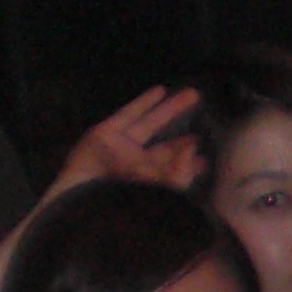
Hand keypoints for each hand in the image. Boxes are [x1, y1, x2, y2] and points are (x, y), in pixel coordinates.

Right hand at [48, 84, 202, 200]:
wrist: (84, 199)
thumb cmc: (125, 200)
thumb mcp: (162, 189)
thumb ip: (181, 172)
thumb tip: (194, 148)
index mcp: (147, 185)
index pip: (174, 171)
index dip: (189, 162)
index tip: (205, 156)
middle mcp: (134, 165)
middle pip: (165, 147)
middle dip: (184, 137)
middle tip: (206, 126)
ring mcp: (118, 148)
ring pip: (150, 124)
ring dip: (171, 109)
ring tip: (193, 95)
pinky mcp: (103, 133)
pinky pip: (127, 114)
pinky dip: (143, 102)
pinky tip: (160, 90)